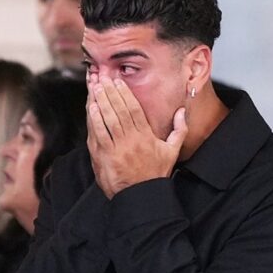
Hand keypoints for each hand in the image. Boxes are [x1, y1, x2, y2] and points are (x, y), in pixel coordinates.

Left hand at [86, 75, 187, 198]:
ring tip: (95, 87)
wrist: (141, 194)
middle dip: (110, 92)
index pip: (133, 110)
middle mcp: (130, 140)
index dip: (125, 93)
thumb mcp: (173, 151)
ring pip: (106, 119)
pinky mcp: (103, 156)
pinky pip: (97, 134)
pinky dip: (93, 119)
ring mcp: (115, 148)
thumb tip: (182, 111)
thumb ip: (179, 130)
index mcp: (146, 136)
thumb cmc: (155, 173)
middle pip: (118, 111)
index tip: (118, 81)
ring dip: (100, 102)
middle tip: (103, 78)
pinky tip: (91, 108)